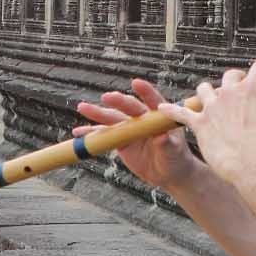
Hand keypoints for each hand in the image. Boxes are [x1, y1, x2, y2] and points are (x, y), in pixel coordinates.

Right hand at [74, 79, 194, 189]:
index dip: (145, 91)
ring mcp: (129, 128)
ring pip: (112, 118)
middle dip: (117, 101)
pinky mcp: (119, 139)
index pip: (153, 100)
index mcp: (158, 116)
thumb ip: (167, 144)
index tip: (136, 83)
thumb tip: (161, 137)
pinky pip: (104, 134)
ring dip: (98, 113)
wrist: (168, 172)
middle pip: (128, 107)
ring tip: (83, 108)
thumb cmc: (177, 159)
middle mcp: (142, 118)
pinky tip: (79, 132)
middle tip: (107, 97)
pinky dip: (92, 133)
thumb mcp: (175, 152)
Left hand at [158, 61, 255, 179]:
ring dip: (209, 91)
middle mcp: (227, 93)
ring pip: (205, 89)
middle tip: (243, 89)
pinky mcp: (199, 123)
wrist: (248, 162)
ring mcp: (211, 107)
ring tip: (211, 97)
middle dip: (237, 79)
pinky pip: (181, 113)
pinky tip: (161, 108)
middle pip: (230, 76)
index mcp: (249, 88)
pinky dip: (172, 110)